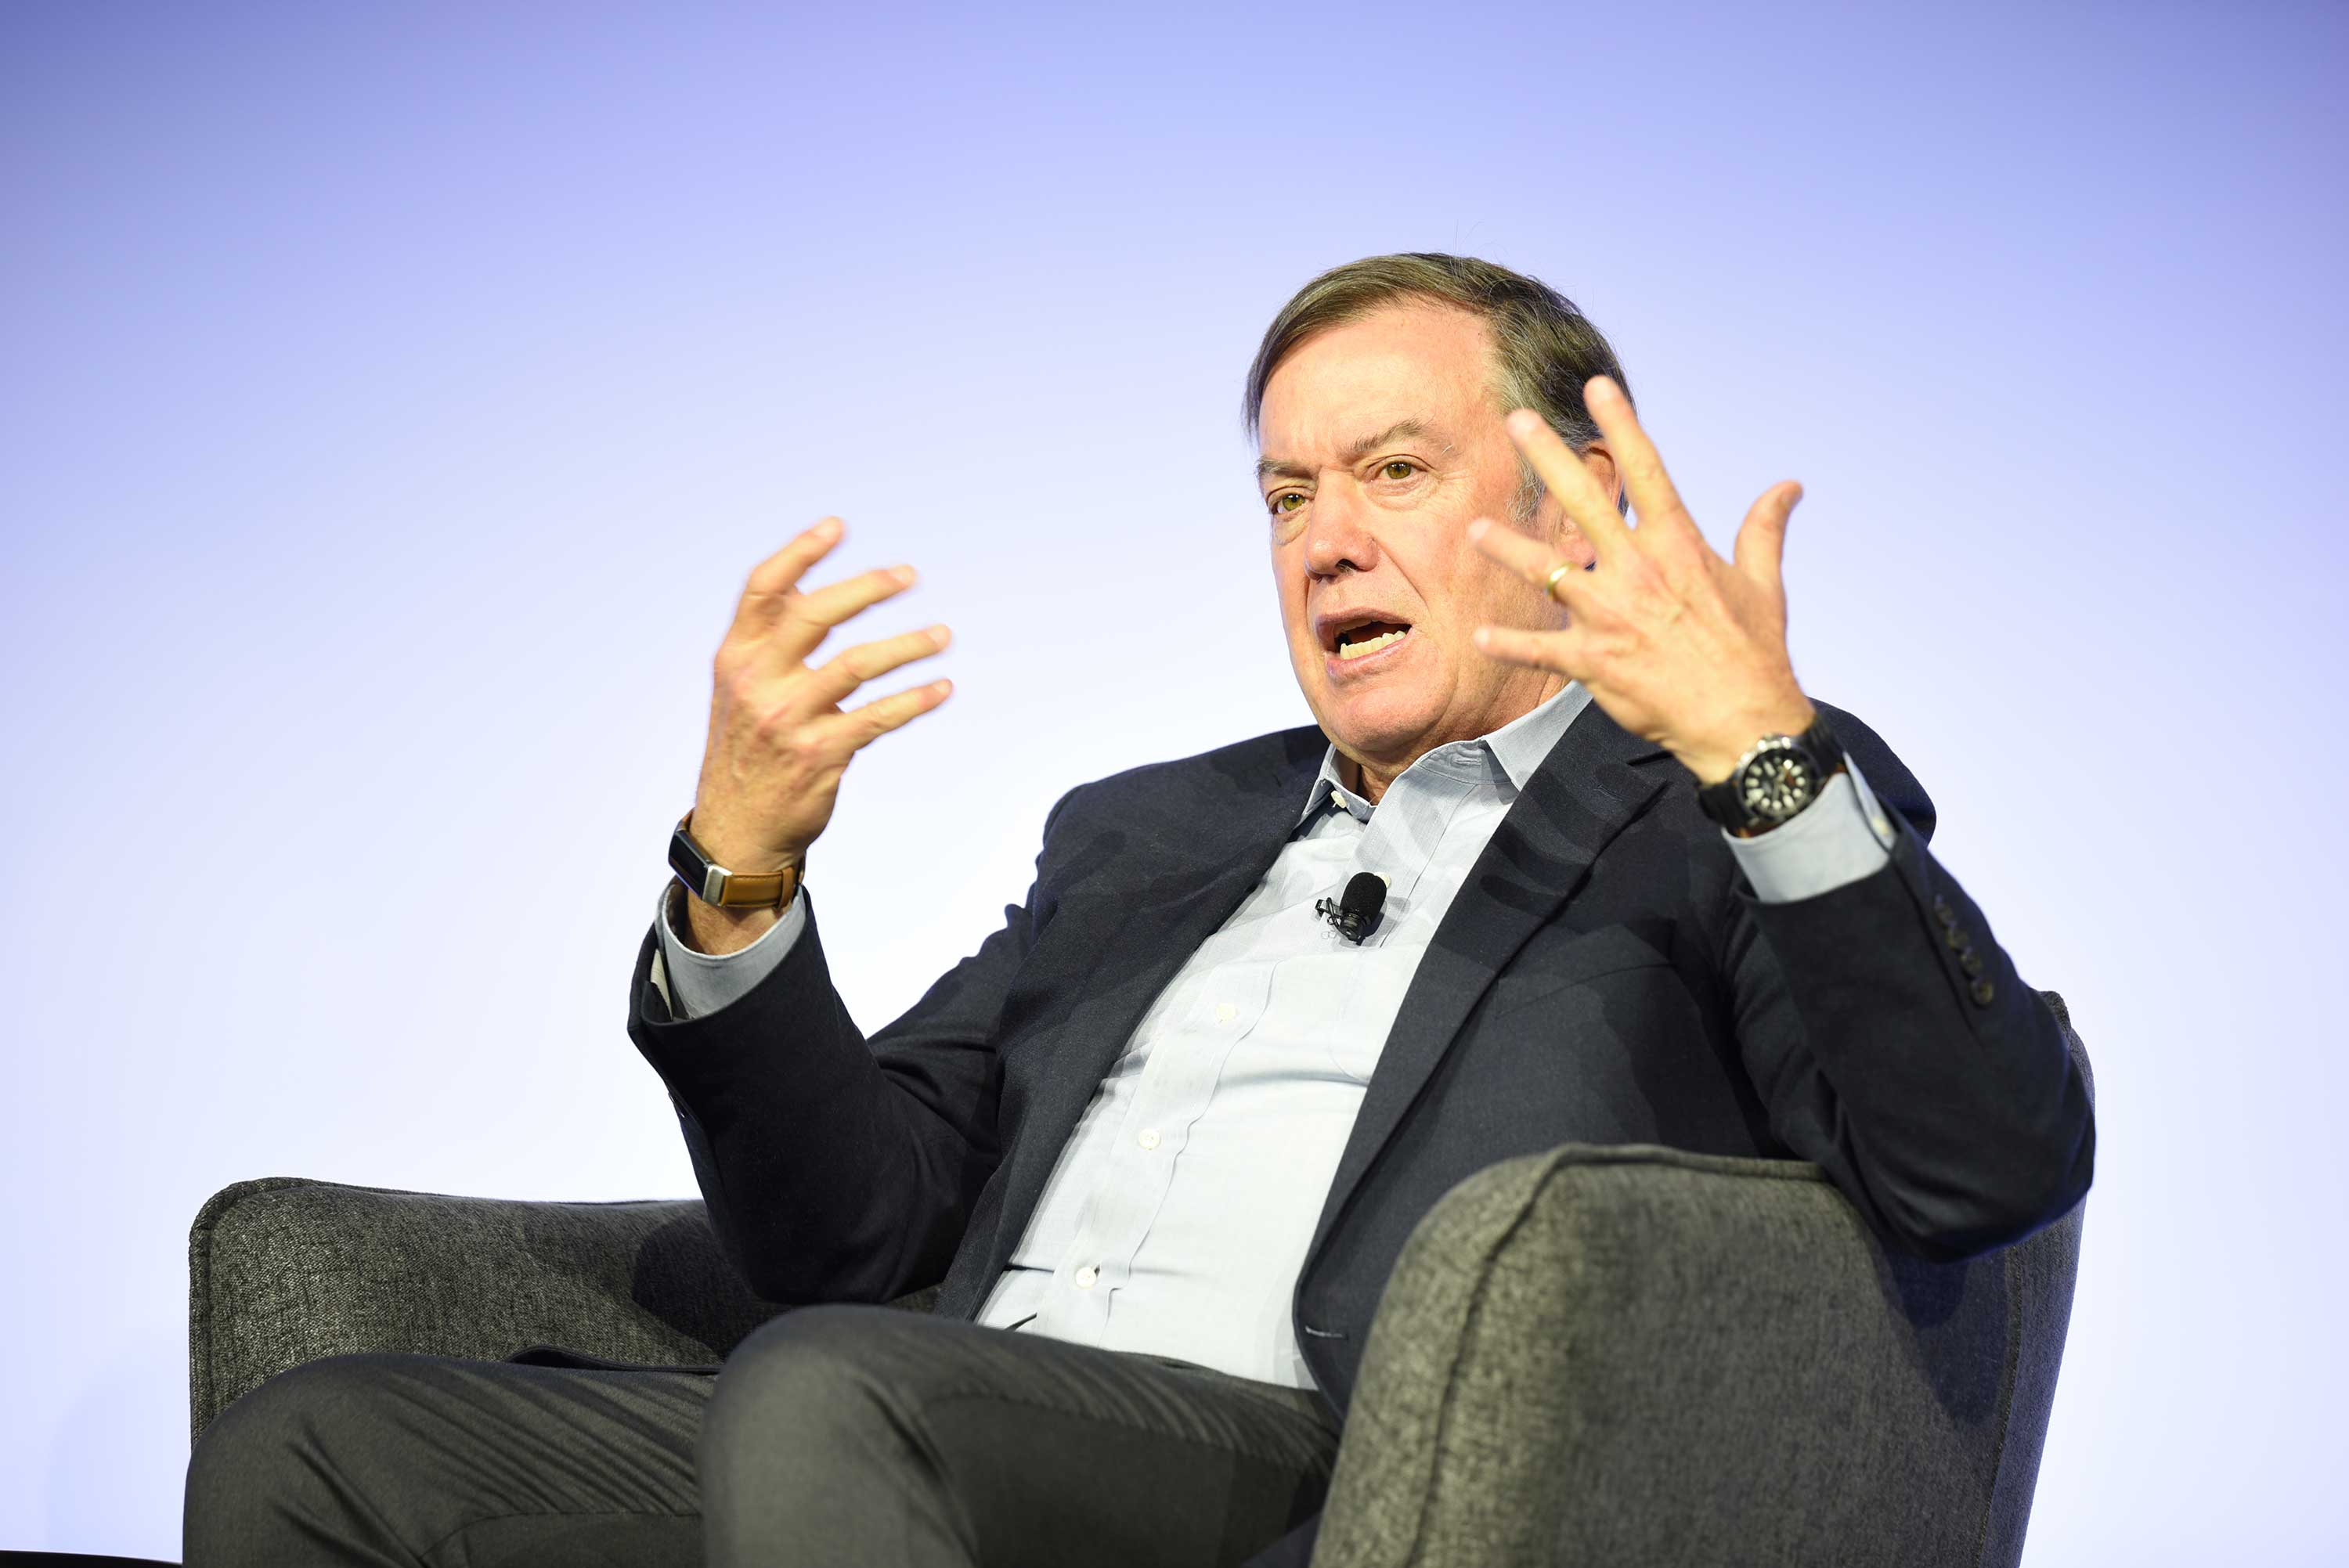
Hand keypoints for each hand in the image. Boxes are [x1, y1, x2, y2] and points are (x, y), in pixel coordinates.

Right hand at [684, 516, 952, 950]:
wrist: (736, 829)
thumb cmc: (747, 749)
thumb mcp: (741, 690)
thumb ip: (771, 642)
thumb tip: (809, 585)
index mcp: (736, 657)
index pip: (764, 590)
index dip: (800, 552)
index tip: (839, 525)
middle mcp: (757, 682)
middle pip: (814, 615)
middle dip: (866, 588)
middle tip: (909, 575)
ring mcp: (787, 719)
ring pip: (856, 664)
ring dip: (907, 645)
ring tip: (942, 635)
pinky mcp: (819, 754)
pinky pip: (877, 717)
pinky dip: (915, 700)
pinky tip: (941, 689)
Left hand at [1467, 376, 1813, 783]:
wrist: (1743, 723)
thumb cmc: (1754, 652)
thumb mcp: (1763, 583)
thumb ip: (1764, 529)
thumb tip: (1790, 486)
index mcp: (1677, 546)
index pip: (1646, 470)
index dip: (1621, 424)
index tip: (1598, 386)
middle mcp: (1637, 571)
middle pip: (1584, 501)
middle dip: (1548, 457)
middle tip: (1518, 421)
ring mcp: (1610, 616)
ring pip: (1546, 572)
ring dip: (1509, 550)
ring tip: (1476, 530)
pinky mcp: (1593, 662)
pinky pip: (1540, 650)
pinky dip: (1509, 646)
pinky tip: (1478, 637)